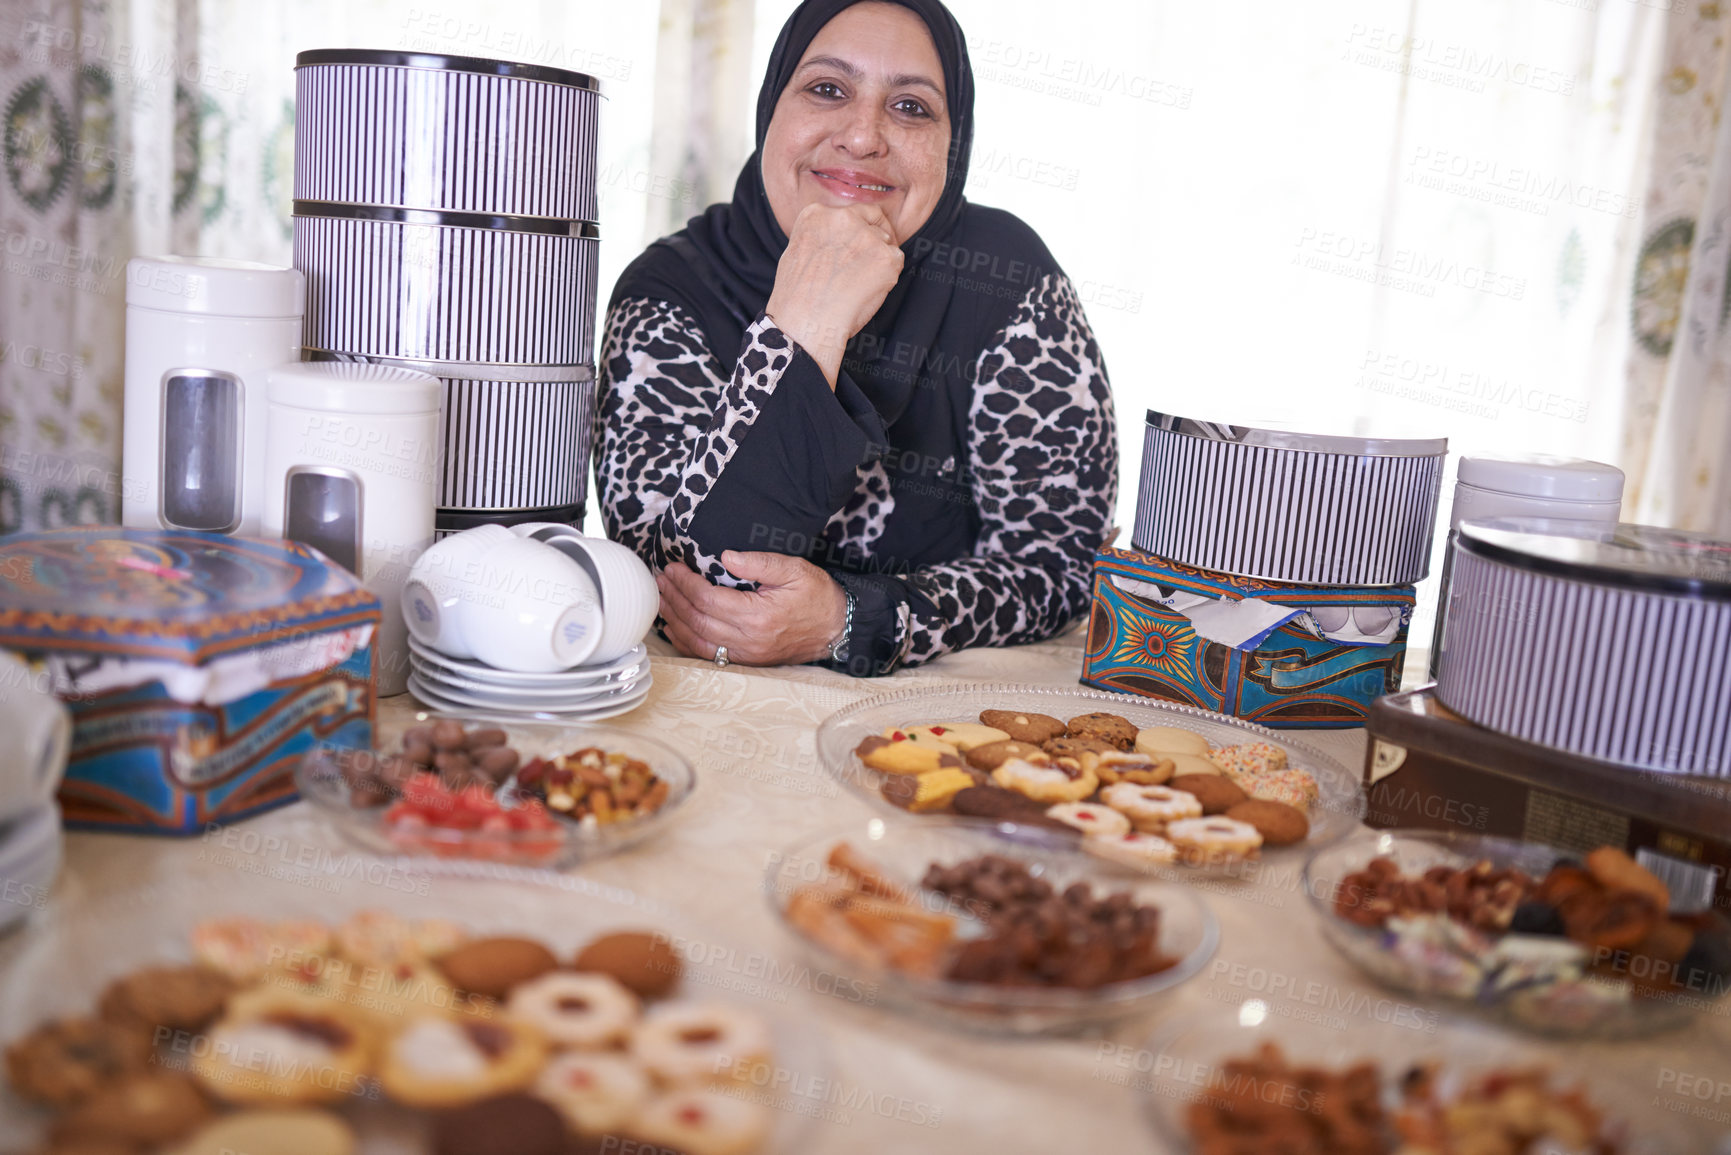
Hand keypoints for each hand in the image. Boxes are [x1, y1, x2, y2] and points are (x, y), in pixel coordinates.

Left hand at [657, 551, 846, 665]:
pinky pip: (708, 656)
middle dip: (674, 599)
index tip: (674, 568)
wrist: (837, 628)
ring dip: (675, 620)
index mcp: (758, 615)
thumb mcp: (795, 569)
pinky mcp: (748, 662)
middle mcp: (749, 639)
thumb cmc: (817, 596)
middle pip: (698, 620)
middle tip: (660, 580)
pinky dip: (687, 643)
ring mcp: (747, 655)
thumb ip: (760, 562)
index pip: (708, 599)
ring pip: (698, 641)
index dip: (686, 583)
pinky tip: (675, 629)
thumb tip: (726, 556)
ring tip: (662, 601)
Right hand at [764, 202, 903, 386]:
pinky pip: (896, 263)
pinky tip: (866, 292)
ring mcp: (867, 236)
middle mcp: (843, 217)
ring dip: (879, 261)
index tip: (861, 244)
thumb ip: (821, 237)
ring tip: (857, 286)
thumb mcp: (797, 252)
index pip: (851, 212)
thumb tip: (840, 240)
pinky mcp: (886, 257)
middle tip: (868, 267)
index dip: (860, 228)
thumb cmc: (796, 299)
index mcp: (817, 214)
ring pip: (886, 243)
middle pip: (873, 221)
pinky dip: (887, 278)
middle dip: (874, 242)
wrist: (805, 324)